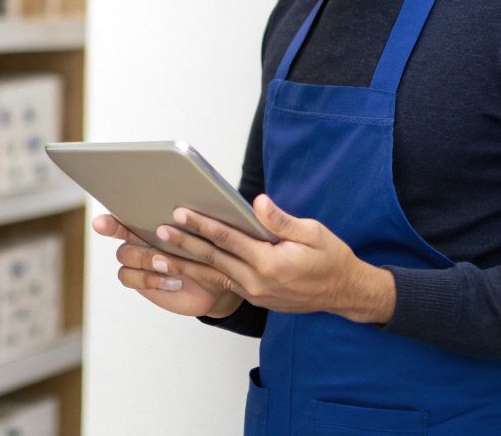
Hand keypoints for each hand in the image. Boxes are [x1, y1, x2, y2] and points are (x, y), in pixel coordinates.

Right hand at [93, 214, 241, 317]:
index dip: (115, 205)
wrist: (224, 278)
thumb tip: (236, 196)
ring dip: (145, 258)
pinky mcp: (144, 281)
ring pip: (126, 255)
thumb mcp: (217, 226)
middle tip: (107, 224)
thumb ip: (209, 211)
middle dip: (114, 227)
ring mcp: (142, 259)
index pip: (129, 207)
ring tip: (167, 263)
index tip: (105, 208)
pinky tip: (174, 282)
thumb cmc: (218, 246)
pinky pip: (132, 278)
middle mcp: (143, 236)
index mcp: (156, 217)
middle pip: (119, 230)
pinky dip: (151, 280)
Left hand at [151, 194, 396, 323]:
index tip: (181, 213)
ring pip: (212, 276)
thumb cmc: (331, 258)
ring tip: (156, 257)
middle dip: (184, 243)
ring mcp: (254, 293)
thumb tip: (257, 203)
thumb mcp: (313, 233)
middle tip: (159, 231)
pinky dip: (200, 276)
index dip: (202, 225)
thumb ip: (281, 220)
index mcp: (271, 263)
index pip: (228, 240)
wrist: (344, 293)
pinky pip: (221, 285)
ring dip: (184, 265)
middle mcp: (257, 282)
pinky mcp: (254, 297)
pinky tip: (184, 268)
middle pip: (213, 259)